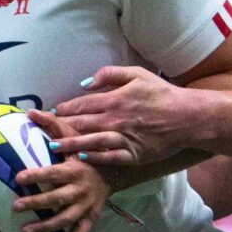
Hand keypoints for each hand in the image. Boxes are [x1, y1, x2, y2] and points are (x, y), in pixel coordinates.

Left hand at [10, 113, 110, 231]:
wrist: (113, 170)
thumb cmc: (85, 151)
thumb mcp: (72, 135)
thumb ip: (51, 124)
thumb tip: (30, 111)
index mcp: (73, 169)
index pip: (52, 173)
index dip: (36, 175)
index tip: (18, 178)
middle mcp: (80, 190)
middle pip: (56, 199)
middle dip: (35, 204)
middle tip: (15, 206)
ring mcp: (85, 207)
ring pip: (65, 221)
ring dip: (45, 227)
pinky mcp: (90, 219)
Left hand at [54, 67, 203, 167]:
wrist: (187, 117)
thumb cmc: (163, 94)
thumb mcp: (137, 75)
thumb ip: (110, 74)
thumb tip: (85, 82)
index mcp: (115, 99)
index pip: (83, 104)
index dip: (66, 108)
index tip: (53, 111)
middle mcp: (116, 119)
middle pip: (82, 123)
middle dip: (62, 126)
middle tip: (44, 131)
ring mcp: (124, 138)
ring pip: (91, 141)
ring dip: (70, 143)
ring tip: (53, 147)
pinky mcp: (133, 154)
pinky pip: (109, 157)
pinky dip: (94, 157)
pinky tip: (81, 157)